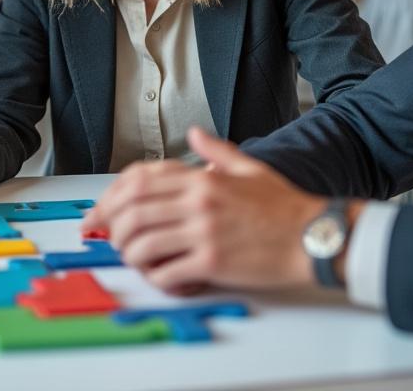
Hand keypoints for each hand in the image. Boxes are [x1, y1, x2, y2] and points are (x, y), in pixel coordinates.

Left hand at [82, 127, 326, 291]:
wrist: (313, 236)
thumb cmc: (285, 207)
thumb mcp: (250, 169)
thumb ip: (218, 151)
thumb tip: (195, 134)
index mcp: (203, 179)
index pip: (139, 181)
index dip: (110, 198)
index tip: (99, 213)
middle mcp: (199, 202)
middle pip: (132, 212)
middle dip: (111, 228)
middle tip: (107, 240)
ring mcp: (205, 233)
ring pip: (143, 244)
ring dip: (130, 256)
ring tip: (136, 261)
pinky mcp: (213, 263)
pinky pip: (167, 272)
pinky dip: (156, 279)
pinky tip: (163, 278)